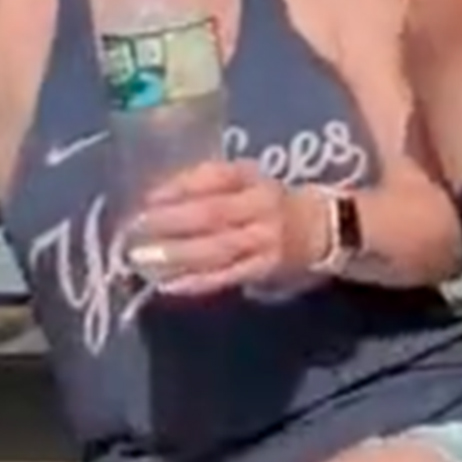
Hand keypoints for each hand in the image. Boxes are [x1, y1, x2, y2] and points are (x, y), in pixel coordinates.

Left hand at [126, 160, 326, 299]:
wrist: (327, 228)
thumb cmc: (274, 204)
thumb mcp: (251, 183)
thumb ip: (213, 187)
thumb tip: (156, 199)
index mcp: (256, 179)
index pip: (217, 176)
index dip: (181, 186)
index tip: (147, 197)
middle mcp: (262, 207)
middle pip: (212, 213)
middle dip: (170, 221)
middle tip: (134, 229)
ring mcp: (265, 240)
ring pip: (217, 248)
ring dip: (176, 254)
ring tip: (142, 259)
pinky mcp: (266, 268)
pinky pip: (227, 276)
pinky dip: (197, 281)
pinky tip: (169, 285)